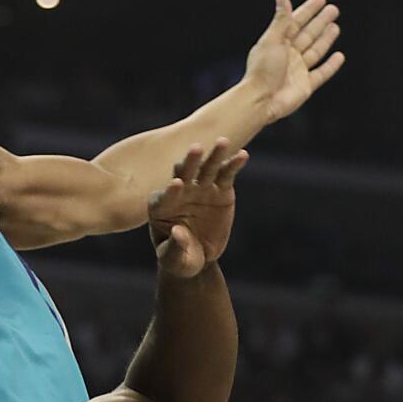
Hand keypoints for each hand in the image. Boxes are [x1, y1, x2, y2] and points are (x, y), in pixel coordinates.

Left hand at [149, 139, 247, 277]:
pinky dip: (234, 164)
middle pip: (184, 174)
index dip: (169, 191)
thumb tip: (178, 232)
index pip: (164, 197)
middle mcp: (180, 192)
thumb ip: (175, 246)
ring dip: (214, 156)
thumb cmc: (180, 258)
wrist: (199, 256)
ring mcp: (201, 188)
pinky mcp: (221, 189)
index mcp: (160, 207)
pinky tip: (242, 155)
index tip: (176, 184)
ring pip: (206, 169)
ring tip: (222, 142)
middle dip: (189, 162)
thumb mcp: (175, 259)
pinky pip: (227, 175)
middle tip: (195, 149)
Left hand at [244, 0, 344, 122]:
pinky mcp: (305, 86)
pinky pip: (322, 73)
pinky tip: (339, 56)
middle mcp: (288, 56)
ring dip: (325, 39)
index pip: (295, 23)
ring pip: (315, 51)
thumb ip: (281, 20)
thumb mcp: (271, 40)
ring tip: (334, 27)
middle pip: (308, 35)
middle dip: (320, 22)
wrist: (260, 101)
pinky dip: (331, 65)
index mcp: (278, 44)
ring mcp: (297, 71)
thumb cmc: (262, 71)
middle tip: (333, 9)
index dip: (307, 11)